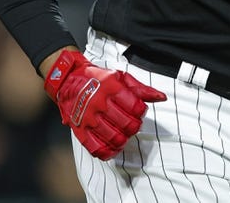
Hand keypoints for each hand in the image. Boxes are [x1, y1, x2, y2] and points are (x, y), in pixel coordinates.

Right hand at [43, 49, 166, 159]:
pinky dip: (106, 152)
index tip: (138, 111)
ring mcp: (88, 117)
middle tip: (132, 124)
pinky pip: (94, 147)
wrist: (68, 80)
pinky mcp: (79, 128)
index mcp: (111, 88)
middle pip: (127, 125)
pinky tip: (112, 148)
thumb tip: (161, 97)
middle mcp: (99, 102)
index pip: (135, 107)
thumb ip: (141, 89)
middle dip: (134, 127)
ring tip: (124, 136)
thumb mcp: (121, 77)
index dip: (141, 112)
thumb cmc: (97, 78)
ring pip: (113, 137)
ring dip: (124, 140)